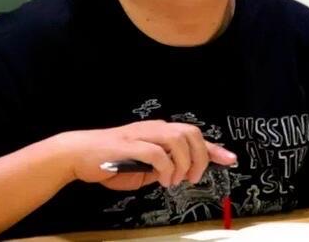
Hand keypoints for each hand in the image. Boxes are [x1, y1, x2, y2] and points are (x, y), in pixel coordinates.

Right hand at [60, 120, 236, 190]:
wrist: (78, 154)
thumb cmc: (109, 161)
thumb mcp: (144, 167)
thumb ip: (162, 166)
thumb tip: (181, 173)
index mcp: (158, 132)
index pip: (193, 135)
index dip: (214, 148)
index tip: (230, 159)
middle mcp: (153, 128)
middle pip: (191, 133)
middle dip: (200, 157)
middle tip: (193, 178)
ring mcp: (142, 134)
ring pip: (178, 139)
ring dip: (183, 163)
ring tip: (176, 179)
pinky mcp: (129, 144)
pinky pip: (156, 152)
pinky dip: (166, 168)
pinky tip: (163, 180)